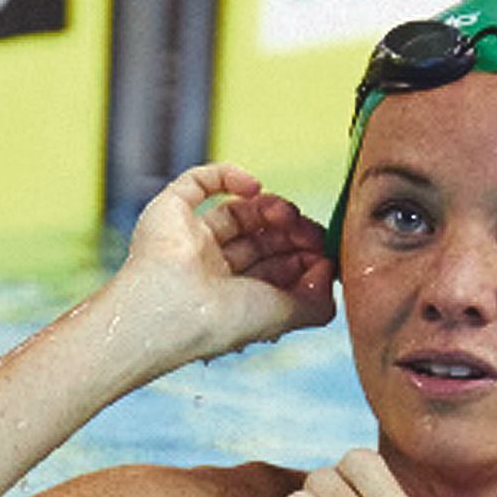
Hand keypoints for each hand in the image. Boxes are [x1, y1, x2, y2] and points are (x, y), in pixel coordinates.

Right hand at [115, 163, 336, 364]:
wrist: (171, 310)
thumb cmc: (223, 320)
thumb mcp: (285, 316)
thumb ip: (317, 300)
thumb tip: (328, 267)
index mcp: (233, 298)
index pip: (275, 268)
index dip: (302, 256)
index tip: (324, 253)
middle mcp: (210, 270)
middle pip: (260, 239)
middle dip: (291, 232)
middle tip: (311, 230)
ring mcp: (188, 240)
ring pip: (236, 212)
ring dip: (269, 206)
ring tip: (286, 214)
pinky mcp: (169, 212)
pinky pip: (197, 182)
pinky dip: (229, 176)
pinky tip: (254, 187)